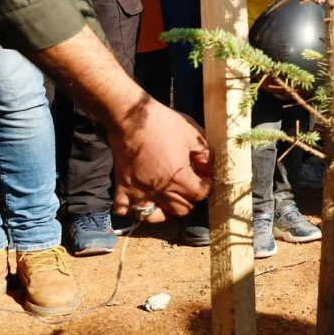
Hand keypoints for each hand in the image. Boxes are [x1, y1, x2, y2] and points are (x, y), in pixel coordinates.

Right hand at [110, 100, 213, 221]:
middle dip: (190, 199)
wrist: (131, 117)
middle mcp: (159, 190)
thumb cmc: (163, 123)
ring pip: (156, 217)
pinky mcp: (122, 187)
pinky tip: (140, 200)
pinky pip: (125, 210)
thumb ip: (207, 155)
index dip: (207, 185)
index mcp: (179, 178)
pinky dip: (133, 210)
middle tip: (189, 185)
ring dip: (165, 211)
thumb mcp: (194, 135)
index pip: (200, 194)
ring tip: (168, 198)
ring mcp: (138, 191)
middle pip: (181, 209)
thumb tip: (211, 169)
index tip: (205, 176)